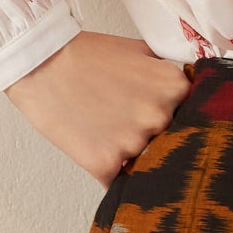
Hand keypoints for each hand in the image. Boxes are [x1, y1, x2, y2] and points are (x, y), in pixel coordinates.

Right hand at [4, 31, 193, 187]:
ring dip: (129, 156)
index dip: (172, 119)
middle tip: (123, 122)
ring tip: (104, 132)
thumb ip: (168, 76)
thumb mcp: (140, 51)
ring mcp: (134, 141)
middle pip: (168, 141)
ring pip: (144, 163)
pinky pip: (118, 181)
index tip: (153, 116)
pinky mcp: (106, 163)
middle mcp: (160, 116)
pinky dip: (109, 172)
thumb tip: (188, 96)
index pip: (191, 117)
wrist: (41, 63)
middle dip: (150, 137)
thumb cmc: (87, 55)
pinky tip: (94, 149)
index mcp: (174, 88)